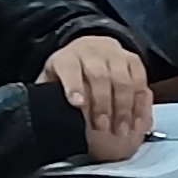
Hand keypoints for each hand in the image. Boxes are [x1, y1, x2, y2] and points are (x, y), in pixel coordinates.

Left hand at [45, 33, 152, 159]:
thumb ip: (46, 94)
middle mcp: (93, 52)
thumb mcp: (52, 78)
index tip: (77, 104)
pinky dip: (141, 104)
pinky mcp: (134, 61)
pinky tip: (138, 122)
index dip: (74, 85)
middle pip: (100, 76)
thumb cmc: (69, 72)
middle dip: (102, 103)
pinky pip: (141, 82)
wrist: (91, 48)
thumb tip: (37, 116)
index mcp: (68, 57)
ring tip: (122, 130)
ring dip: (124, 107)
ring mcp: (116, 55)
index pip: (70, 69)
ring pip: (123, 79)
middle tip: (103, 127)